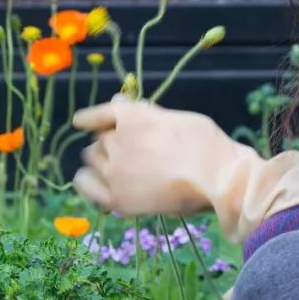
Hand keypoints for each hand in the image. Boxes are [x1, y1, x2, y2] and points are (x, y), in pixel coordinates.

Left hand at [73, 97, 298, 242]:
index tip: (81, 121)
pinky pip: (86, 185)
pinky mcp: (116, 197)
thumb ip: (143, 113)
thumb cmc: (206, 144)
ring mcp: (114, 169)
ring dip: (102, 162)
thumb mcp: (176, 118)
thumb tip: (117, 102)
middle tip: (130, 154)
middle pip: (99, 140)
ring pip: (92, 161)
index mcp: (133, 116)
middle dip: (109, 143)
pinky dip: (87, 181)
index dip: (90, 118)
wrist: (217, 178)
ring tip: (121, 170)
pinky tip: (96, 182)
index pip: (101, 114)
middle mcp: (117, 140)